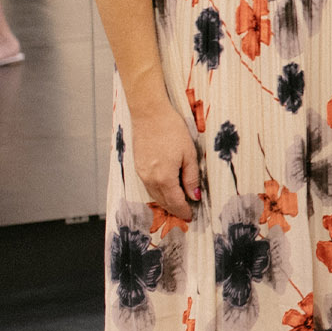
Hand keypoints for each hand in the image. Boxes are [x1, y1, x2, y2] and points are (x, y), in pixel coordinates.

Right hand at [130, 101, 201, 220]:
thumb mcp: (189, 153)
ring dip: (165, 202)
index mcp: (164, 177)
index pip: (175, 202)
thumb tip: (194, 196)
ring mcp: (141, 173)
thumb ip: (191, 177)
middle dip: (174, 209)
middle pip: (163, 201)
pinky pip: (148, 186)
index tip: (190, 216)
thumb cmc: (172, 130)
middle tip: (185, 213)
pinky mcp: (137, 166)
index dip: (183, 211)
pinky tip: (165, 190)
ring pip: (154, 195)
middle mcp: (150, 179)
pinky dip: (157, 192)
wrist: (149, 114)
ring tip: (177, 204)